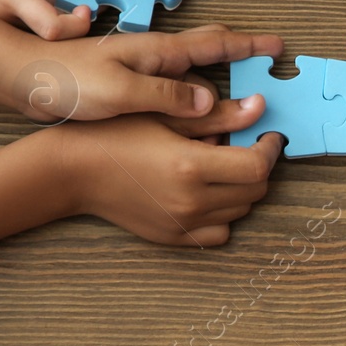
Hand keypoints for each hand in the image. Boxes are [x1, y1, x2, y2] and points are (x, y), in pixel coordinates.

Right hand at [0, 0, 107, 39]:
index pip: (52, 31)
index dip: (76, 24)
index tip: (87, 6)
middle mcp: (4, 14)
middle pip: (50, 31)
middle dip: (74, 16)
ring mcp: (4, 13)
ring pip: (44, 22)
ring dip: (64, 7)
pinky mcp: (7, 8)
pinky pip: (36, 13)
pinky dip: (51, 0)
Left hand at [6, 23, 281, 120]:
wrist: (23, 78)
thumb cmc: (68, 81)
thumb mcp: (121, 91)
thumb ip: (168, 96)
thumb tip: (213, 104)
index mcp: (157, 52)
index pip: (215, 43)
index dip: (249, 45)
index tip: (279, 46)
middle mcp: (153, 55)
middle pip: (207, 46)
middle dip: (240, 50)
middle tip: (266, 58)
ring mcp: (140, 66)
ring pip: (192, 65)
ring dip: (220, 71)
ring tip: (242, 84)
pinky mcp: (127, 82)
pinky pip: (175, 83)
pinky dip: (196, 89)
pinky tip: (195, 103)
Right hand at [52, 92, 281, 245]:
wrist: (73, 172)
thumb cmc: (115, 135)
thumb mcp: (166, 116)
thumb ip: (218, 116)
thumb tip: (259, 107)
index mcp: (191, 166)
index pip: (258, 167)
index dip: (271, 149)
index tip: (269, 136)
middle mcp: (192, 201)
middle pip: (255, 191)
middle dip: (259, 167)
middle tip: (245, 147)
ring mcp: (184, 224)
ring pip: (240, 211)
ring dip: (241, 188)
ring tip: (218, 166)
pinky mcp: (175, 237)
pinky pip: (219, 232)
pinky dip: (223, 214)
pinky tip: (207, 193)